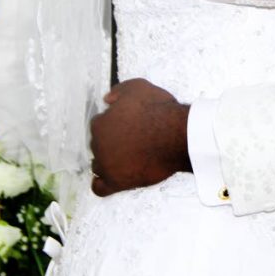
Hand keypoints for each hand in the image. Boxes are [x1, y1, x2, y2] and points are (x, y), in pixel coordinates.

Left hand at [89, 79, 190, 196]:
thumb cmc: (159, 110)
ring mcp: (106, 165)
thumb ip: (119, 90)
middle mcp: (98, 145)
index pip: (100, 124)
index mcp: (101, 124)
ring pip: (98, 165)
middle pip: (99, 144)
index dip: (114, 123)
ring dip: (108, 161)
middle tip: (131, 140)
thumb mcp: (137, 87)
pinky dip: (102, 183)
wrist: (176, 135)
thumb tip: (107, 99)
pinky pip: (99, 188)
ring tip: (126, 158)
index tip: (127, 125)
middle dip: (111, 142)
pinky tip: (112, 178)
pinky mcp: (117, 182)